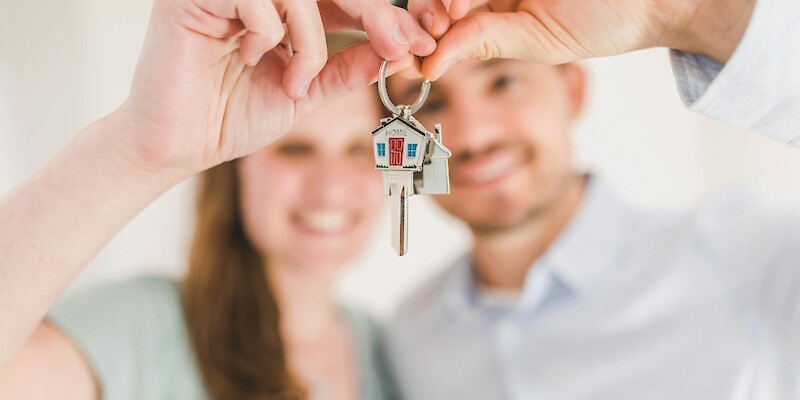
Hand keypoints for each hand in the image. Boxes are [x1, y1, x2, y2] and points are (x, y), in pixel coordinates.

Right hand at [113, 0, 434, 176]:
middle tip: (402, 45)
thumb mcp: (306, 93)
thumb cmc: (233, 117)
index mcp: (286, 8)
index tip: (424, 43)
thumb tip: (400, 52)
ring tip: (293, 82)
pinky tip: (249, 58)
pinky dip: (270, 33)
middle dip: (376, 13)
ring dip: (310, 40)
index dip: (388, 16)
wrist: (179, 145)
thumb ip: (346, 69)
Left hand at [407, 0, 754, 79]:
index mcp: (495, 6)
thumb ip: (484, 41)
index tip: (411, 51)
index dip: (423, 28)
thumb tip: (428, 66)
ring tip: (452, 11)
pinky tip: (460, 6)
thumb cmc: (601, 21)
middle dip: (428, 8)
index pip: (446, 13)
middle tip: (435, 23)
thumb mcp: (535, 40)